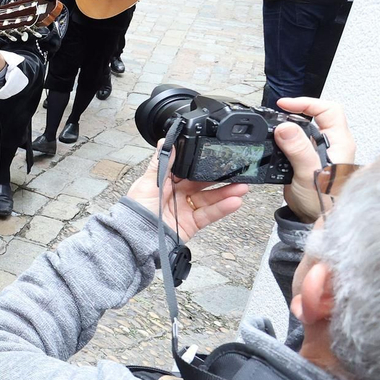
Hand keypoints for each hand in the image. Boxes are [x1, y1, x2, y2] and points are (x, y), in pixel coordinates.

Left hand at [126, 147, 247, 241]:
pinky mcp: (191, 223)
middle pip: (202, 184)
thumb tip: (166, 142)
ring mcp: (185, 209)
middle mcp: (177, 194)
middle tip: (236, 171)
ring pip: (209, 198)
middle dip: (220, 178)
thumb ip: (160, 163)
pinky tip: (234, 201)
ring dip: (226, 193)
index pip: (188, 170)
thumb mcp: (147, 182)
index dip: (202, 164)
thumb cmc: (136, 210)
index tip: (219, 157)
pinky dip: (222, 208)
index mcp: (165, 182)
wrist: (136, 237)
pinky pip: (209, 214)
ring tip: (242, 187)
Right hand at [274, 97, 355, 222]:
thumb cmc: (323, 201)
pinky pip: (295, 143)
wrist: (314, 219)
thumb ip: (298, 149)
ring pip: (304, 129)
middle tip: (276, 114)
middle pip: (315, 116)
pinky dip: (283, 140)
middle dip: (294, 112)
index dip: (307, 103)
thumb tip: (285, 127)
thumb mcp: (308, 172)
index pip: (328, 110)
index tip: (285, 106)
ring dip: (288, 127)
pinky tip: (275, 144)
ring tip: (273, 128)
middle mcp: (331, 144)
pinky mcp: (306, 160)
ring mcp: (318, 152)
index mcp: (339, 142)